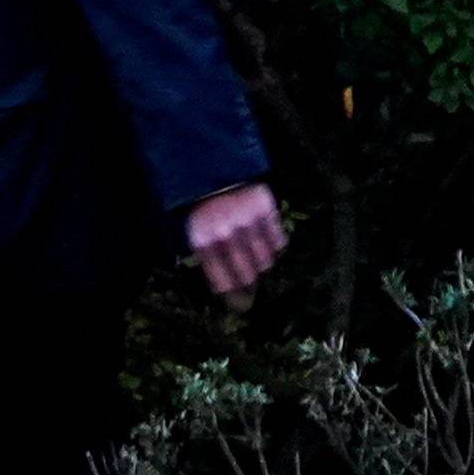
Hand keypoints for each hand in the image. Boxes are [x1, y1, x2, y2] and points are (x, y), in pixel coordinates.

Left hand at [186, 181, 285, 310]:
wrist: (212, 168)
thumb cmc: (202, 208)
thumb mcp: (194, 234)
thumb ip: (209, 262)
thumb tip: (235, 299)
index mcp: (203, 242)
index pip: (223, 283)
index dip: (234, 297)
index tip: (242, 306)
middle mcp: (225, 235)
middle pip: (248, 275)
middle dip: (249, 280)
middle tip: (250, 277)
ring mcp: (246, 222)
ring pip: (266, 261)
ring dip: (262, 261)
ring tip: (253, 251)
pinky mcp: (264, 210)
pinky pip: (279, 242)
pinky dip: (274, 244)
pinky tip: (263, 236)